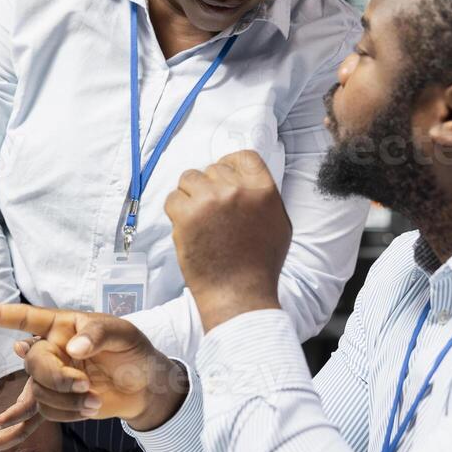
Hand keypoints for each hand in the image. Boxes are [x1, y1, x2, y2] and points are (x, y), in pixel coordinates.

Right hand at [0, 305, 186, 441]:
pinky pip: (34, 416)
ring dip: (68, 402)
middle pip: (34, 364)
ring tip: (94, 400)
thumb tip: (75, 347)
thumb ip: (98, 334)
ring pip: (40, 394)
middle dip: (59, 378)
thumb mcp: (123, 334)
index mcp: (62, 326)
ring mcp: (51, 378)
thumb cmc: (134, 351)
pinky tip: (24, 428)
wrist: (146, 386)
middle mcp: (50, 350)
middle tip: (86, 384)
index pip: (25, 317)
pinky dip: (30, 424)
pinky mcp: (56, 402)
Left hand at [165, 150, 289, 332]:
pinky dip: (176, 212)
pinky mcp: (187, 215)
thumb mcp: (278, 223)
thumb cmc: (260, 265)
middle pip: (212, 168)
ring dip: (190, 196)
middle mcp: (237, 190)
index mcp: (263, 189)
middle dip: (209, 187)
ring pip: (189, 179)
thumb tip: (246, 179)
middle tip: (212, 214)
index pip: (243, 156)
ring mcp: (211, 200)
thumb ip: (263, 197)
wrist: (239, 294)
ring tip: (199, 221)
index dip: (230, 165)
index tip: (223, 179)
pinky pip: (173, 198)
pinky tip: (188, 229)